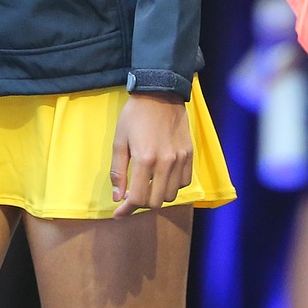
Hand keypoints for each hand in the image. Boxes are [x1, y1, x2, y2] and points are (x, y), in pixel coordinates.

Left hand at [111, 93, 193, 216]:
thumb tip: (118, 197)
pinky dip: (172, 185)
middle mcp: (166, 163)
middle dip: (141, 203)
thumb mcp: (119, 141)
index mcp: (145, 159)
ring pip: (171, 195)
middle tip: (132, 194)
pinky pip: (184, 182)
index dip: (126, 209)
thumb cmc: (134, 116)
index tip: (118, 213)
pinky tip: (162, 176)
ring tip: (147, 184)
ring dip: (157, 195)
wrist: (160, 93)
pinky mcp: (189, 155)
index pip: (138, 198)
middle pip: (156, 202)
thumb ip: (118, 171)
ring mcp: (180, 159)